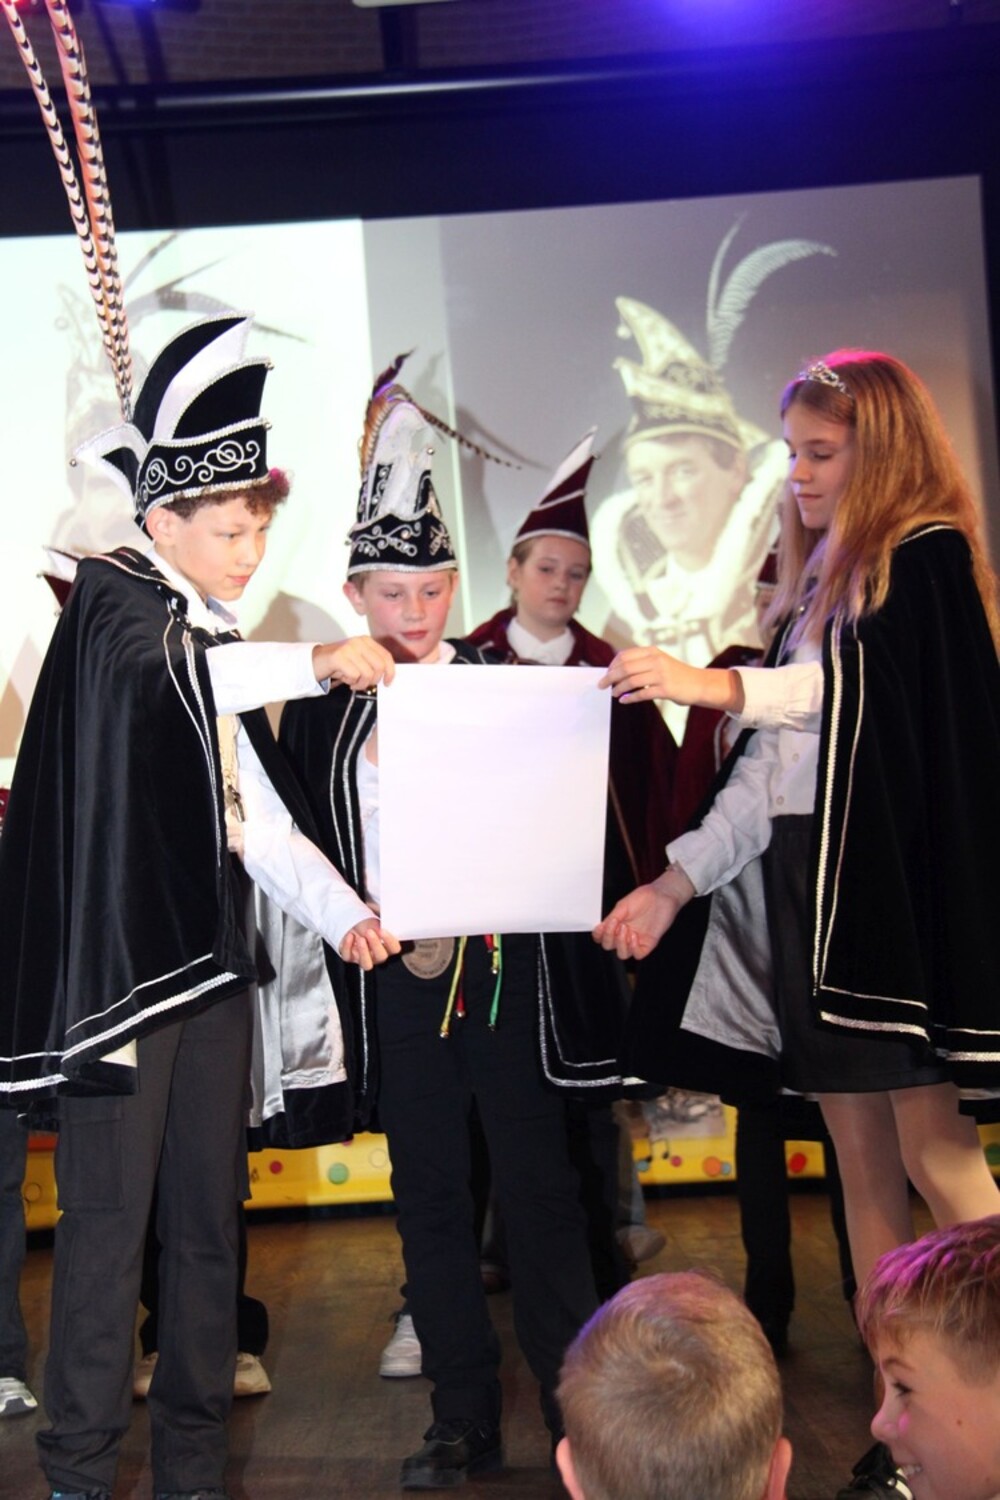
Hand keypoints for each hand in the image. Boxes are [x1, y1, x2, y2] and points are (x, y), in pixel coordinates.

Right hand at [313, 637, 395, 691]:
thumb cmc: (339, 664)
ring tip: (351, 681)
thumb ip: (372, 664)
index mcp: (366, 641)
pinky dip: (350, 681)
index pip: (386, 656)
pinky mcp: (339, 657)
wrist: (315, 661)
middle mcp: (359, 642)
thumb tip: (388, 676)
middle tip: (363, 683)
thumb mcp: (359, 660)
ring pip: (367, 674)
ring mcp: (348, 648)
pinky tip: (343, 678)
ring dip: (360, 683)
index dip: (390, 671)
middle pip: (379, 667)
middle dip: (373, 680)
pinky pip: (354, 676)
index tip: (387, 683)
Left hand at [339, 917, 401, 970]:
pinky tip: (350, 936)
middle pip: (381, 957)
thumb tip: (383, 925)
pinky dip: (348, 946)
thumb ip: (382, 925)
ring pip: (367, 964)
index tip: (382, 930)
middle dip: (376, 944)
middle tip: (369, 932)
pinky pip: (348, 957)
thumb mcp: (376, 922)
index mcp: (387, 947)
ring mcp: (363, 959)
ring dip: (364, 952)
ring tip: (361, 939)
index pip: (395, 949)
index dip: (390, 941)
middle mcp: (377, 956)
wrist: (352, 925)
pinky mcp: (350, 958)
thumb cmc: (367, 925)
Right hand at [592, 865, 695, 959]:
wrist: (662, 895)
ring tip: (626, 929)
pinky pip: (637, 954)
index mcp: (616, 924)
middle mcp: (625, 934)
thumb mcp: (623, 905)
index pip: (602, 936)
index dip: (598, 935)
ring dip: (620, 943)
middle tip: (615, 924)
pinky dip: (633, 948)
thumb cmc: (644, 897)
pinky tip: (635, 936)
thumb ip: (613, 917)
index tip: (601, 927)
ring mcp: (636, 940)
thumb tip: (602, 927)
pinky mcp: (648, 943)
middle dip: (609, 937)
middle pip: (609, 946)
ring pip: (622, 954)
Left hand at [598, 647, 743, 712]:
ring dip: (618, 688)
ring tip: (614, 694)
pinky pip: (642, 694)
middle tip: (602, 685)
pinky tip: (624, 700)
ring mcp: (661, 674)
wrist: (699, 684)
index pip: (625, 655)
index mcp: (653, 651)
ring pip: (631, 681)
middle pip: (625, 667)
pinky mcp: (666, 689)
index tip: (606, 674)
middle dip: (610, 677)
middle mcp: (656, 660)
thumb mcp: (660, 662)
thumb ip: (642, 664)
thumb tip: (617, 672)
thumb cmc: (676, 675)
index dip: (612, 665)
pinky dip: (630, 698)